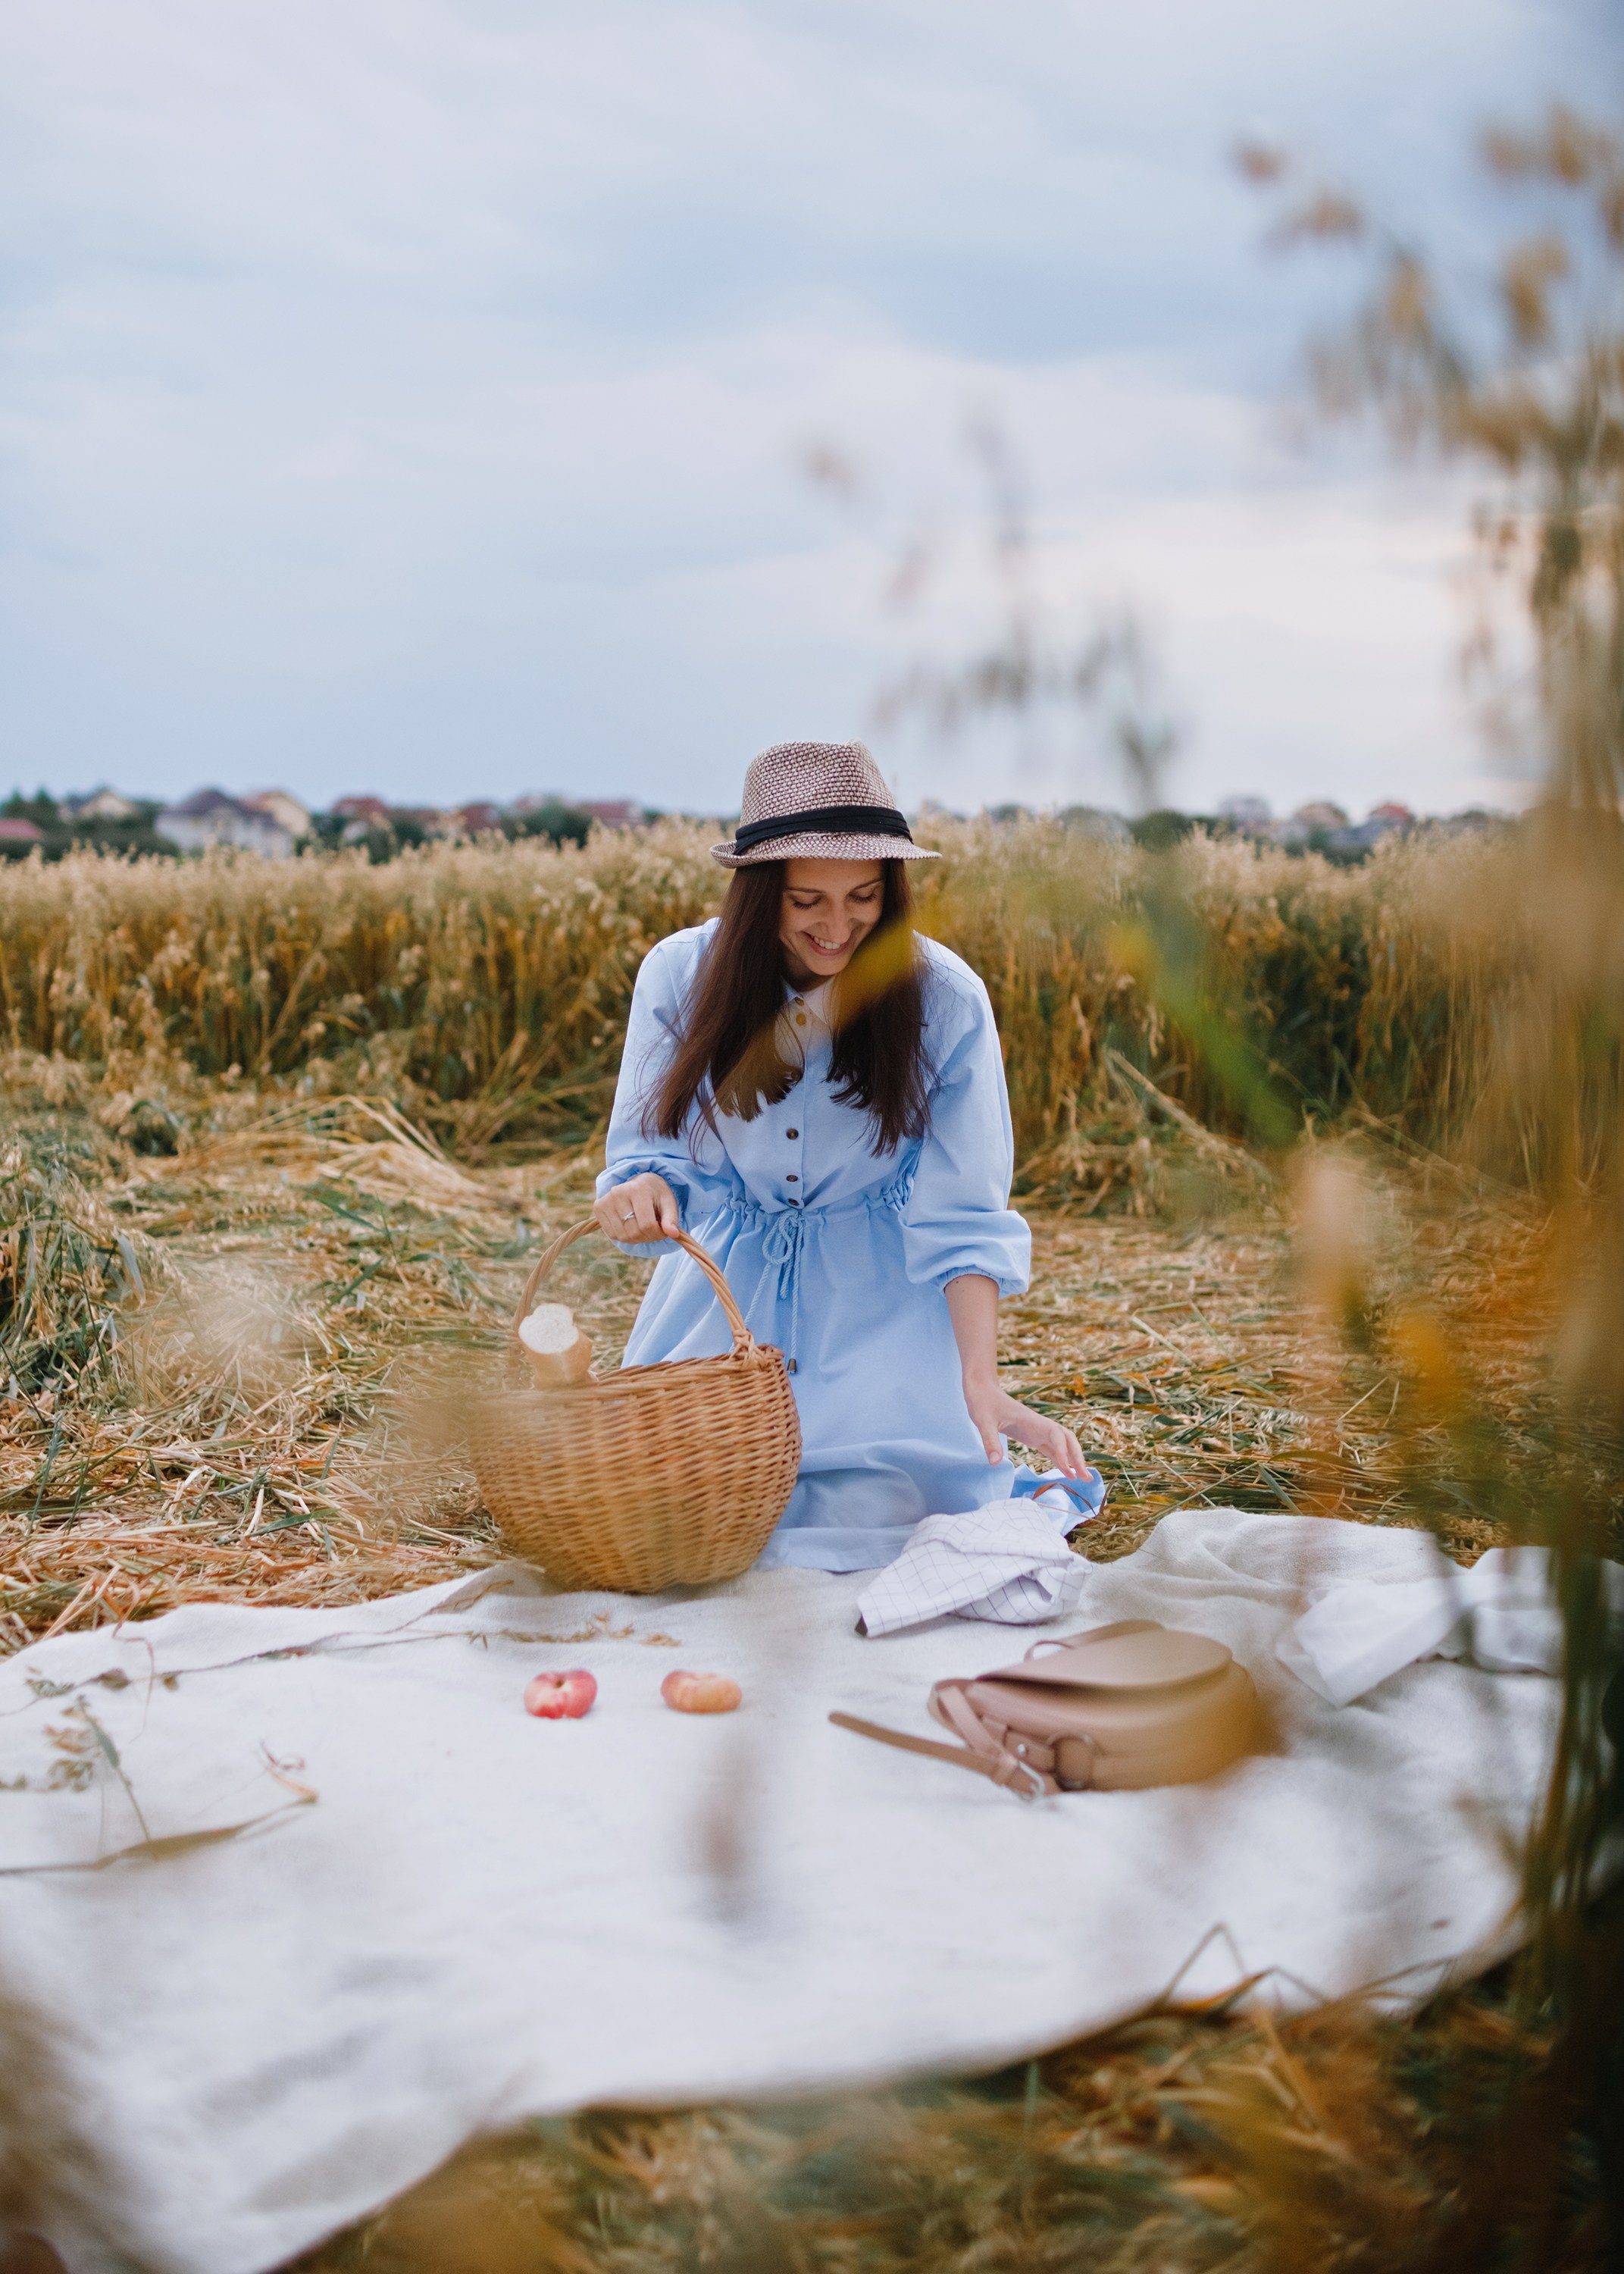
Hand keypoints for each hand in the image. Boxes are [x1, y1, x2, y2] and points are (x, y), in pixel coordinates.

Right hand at [593, 1173, 681, 1243]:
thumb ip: (671, 1219)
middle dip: (647, 1236)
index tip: (664, 1230)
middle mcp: (618, 1192)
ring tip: (642, 1226)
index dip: (658, 1233)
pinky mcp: (598, 1207)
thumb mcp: (668, 1203)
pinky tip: (630, 1225)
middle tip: (653, 1229)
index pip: (647, 1224)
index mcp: (638, 1189)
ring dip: (636, 1238)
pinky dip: (624, 1236)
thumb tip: (673, 1234)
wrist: (639, 1183)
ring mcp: (605, 1200)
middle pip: (634, 1231)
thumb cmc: (655, 1195)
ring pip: (622, 1235)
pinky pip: (612, 1234)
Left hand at [962, 1375, 1094, 1480]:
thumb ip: (990, 1441)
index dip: (1063, 1451)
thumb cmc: (983, 1402)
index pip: (1056, 1435)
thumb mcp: (982, 1422)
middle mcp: (1039, 1425)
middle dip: (1077, 1457)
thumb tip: (995, 1464)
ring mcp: (1037, 1430)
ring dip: (1073, 1459)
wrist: (982, 1390)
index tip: (1065, 1469)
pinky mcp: (1032, 1435)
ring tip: (1082, 1478)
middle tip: (1086, 1478)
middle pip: (1067, 1439)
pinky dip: (1060, 1459)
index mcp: (1032, 1420)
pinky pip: (1051, 1448)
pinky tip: (1066, 1472)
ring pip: (1063, 1444)